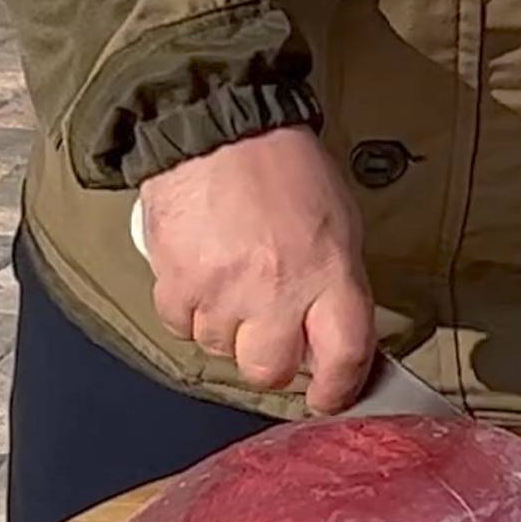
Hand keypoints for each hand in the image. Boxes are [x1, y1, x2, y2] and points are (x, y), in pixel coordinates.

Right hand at [135, 128, 380, 411]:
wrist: (218, 125)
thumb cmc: (283, 167)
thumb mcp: (338, 222)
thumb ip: (336, 285)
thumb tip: (328, 339)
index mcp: (330, 273)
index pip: (344, 358)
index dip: (337, 389)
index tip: (328, 396)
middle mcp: (277, 291)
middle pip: (270, 370)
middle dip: (270, 359)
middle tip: (270, 328)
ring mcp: (222, 291)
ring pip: (220, 349)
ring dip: (227, 326)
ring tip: (232, 278)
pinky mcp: (176, 282)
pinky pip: (181, 324)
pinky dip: (189, 307)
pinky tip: (201, 271)